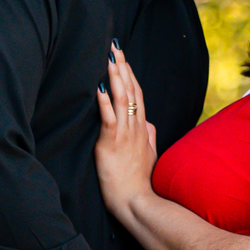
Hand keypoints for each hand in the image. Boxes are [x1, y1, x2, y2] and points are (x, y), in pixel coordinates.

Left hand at [95, 44, 157, 221]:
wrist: (139, 202)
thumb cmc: (142, 182)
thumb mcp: (150, 155)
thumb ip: (150, 137)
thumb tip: (150, 124)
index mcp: (142, 129)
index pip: (137, 95)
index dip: (130, 75)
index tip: (123, 59)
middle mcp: (135, 128)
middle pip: (130, 91)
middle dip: (122, 68)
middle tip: (114, 48)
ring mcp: (125, 136)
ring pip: (121, 101)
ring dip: (115, 79)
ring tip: (109, 60)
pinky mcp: (112, 146)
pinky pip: (109, 121)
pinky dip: (105, 104)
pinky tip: (100, 89)